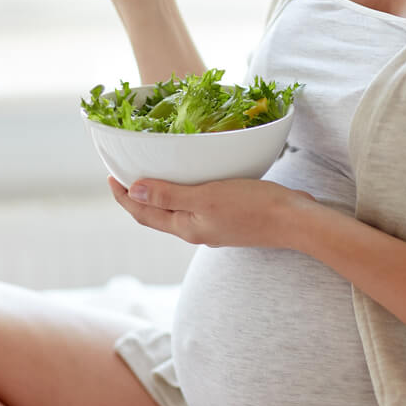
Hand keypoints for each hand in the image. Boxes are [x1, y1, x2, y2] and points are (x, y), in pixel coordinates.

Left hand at [108, 176, 316, 247]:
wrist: (294, 221)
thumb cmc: (252, 207)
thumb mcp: (206, 197)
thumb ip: (169, 196)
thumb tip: (133, 191)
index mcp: (186, 228)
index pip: (144, 214)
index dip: (124, 198)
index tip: (111, 177)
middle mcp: (196, 231)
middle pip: (156, 215)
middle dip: (137, 197)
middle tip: (125, 173)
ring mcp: (213, 228)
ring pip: (176, 211)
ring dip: (159, 195)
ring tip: (151, 175)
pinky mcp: (229, 220)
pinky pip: (196, 207)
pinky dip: (183, 193)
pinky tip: (190, 180)